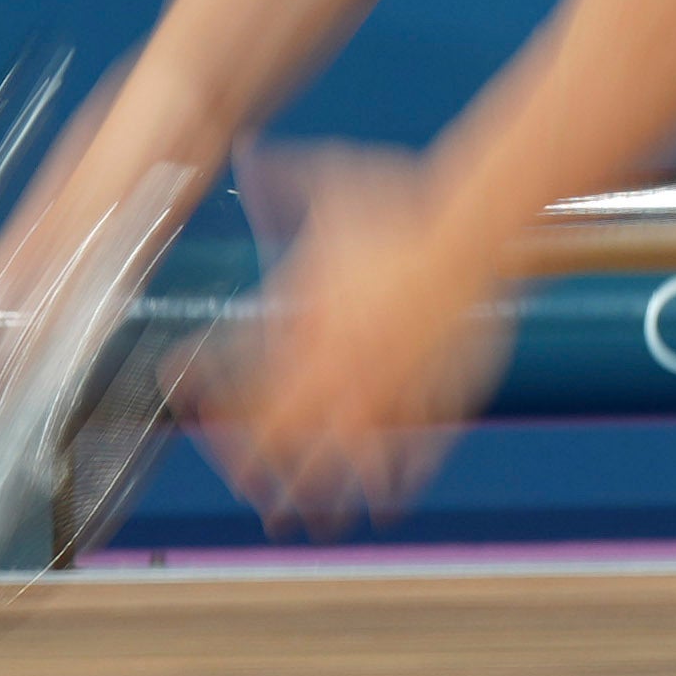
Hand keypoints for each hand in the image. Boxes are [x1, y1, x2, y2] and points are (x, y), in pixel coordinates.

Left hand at [202, 141, 509, 532]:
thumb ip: (286, 181)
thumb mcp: (333, 186)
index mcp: (301, 324)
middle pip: (280, 440)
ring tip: (309, 524)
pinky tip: (388, 506)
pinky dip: (398, 486)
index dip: (211, 403)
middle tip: (253, 495)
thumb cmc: (403, 207)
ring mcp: (383, 387)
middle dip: (261, 474)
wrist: (472, 228)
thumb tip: (249, 152)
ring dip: (322, 499)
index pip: (239, 380)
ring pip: (341, 464)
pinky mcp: (433, 396)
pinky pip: (412, 455)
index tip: (202, 418)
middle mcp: (332, 366)